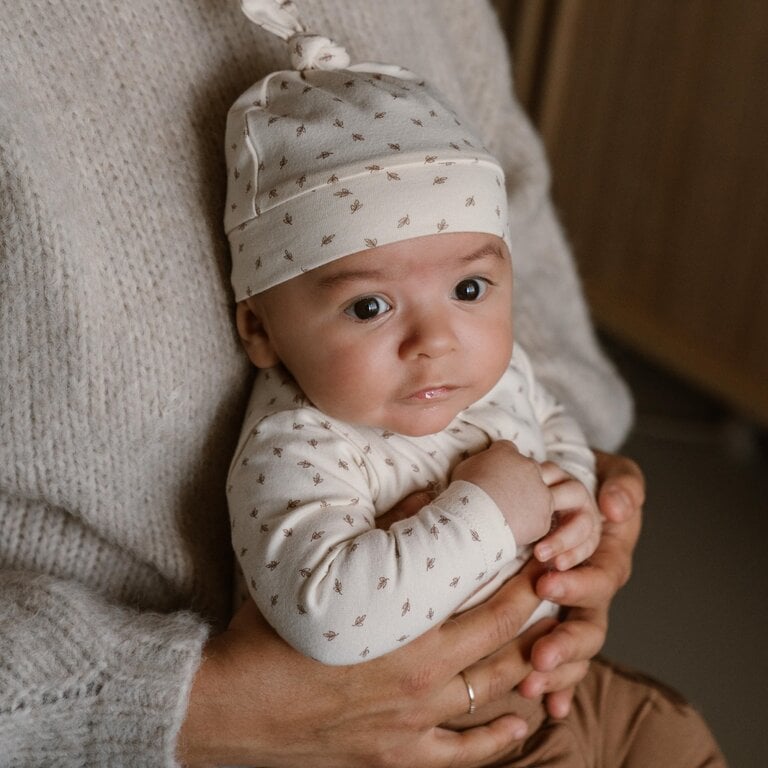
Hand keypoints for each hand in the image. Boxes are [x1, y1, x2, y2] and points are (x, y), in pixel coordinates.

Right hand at [177, 561, 552, 767]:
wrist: (232, 704)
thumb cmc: (273, 632)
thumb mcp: (328, 573)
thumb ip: (386, 533)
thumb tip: (428, 495)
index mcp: (410, 634)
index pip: (493, 607)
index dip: (526, 583)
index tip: (543, 560)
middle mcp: (423, 682)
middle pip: (503, 648)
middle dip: (535, 619)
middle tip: (557, 595)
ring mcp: (412, 725)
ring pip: (492, 698)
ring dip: (526, 672)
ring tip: (550, 649)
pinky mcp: (396, 756)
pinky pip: (463, 754)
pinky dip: (497, 740)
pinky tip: (520, 723)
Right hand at [451, 440, 552, 545]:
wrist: (475, 519)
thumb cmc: (464, 492)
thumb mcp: (465, 467)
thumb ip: (481, 461)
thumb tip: (483, 466)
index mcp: (507, 453)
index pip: (509, 448)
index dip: (502, 459)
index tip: (496, 470)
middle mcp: (529, 468)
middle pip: (531, 467)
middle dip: (524, 476)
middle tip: (510, 491)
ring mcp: (541, 492)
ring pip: (544, 493)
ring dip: (534, 499)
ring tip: (519, 512)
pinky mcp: (544, 517)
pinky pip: (541, 518)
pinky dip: (531, 523)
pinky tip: (516, 529)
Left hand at [518, 451, 644, 717]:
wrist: (568, 486)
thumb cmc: (587, 480)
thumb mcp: (613, 473)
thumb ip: (623, 485)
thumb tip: (615, 507)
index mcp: (607, 555)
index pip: (601, 576)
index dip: (577, 582)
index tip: (546, 580)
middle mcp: (593, 588)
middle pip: (590, 624)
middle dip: (565, 642)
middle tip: (539, 655)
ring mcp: (577, 608)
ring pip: (575, 648)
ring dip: (557, 670)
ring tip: (530, 683)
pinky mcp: (555, 619)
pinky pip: (563, 659)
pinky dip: (557, 685)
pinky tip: (546, 706)